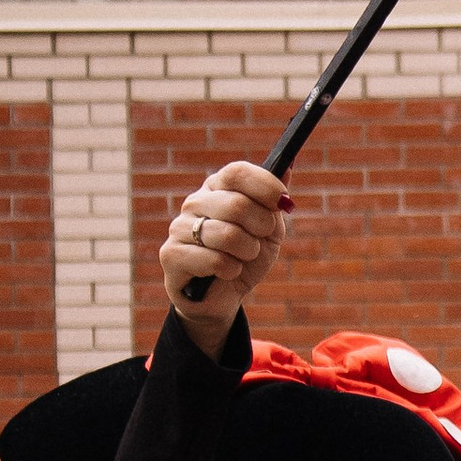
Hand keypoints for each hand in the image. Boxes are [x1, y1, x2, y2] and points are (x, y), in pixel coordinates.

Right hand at [162, 158, 287, 347]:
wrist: (223, 295)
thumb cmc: (246, 256)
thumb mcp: (269, 228)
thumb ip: (275, 199)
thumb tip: (288, 165)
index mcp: (217, 187)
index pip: (237, 172)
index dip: (265, 186)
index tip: (284, 203)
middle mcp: (195, 202)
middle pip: (237, 204)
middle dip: (261, 228)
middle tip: (260, 240)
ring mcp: (180, 227)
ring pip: (228, 235)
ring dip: (248, 253)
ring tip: (242, 259)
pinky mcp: (171, 254)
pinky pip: (215, 260)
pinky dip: (232, 271)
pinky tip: (225, 273)